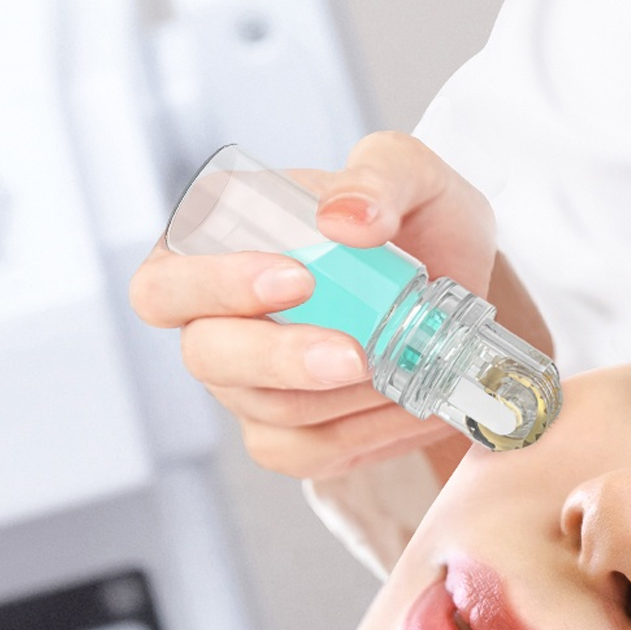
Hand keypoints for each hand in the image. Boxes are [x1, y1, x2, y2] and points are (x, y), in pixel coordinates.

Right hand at [129, 132, 498, 480]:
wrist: (463, 291)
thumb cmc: (418, 223)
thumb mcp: (414, 175)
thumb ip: (379, 177)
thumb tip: (343, 219)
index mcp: (212, 247)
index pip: (166, 284)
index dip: (216, 287)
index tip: (298, 279)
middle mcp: (214, 323)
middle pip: (207, 357)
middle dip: (283, 358)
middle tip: (356, 355)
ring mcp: (247, 388)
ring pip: (271, 410)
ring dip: (348, 396)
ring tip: (413, 367)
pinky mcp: (287, 438)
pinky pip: (313, 453)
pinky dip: (372, 433)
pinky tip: (416, 406)